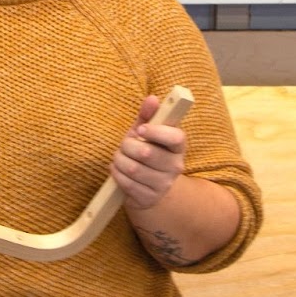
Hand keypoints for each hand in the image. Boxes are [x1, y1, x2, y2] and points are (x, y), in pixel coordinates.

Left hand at [112, 95, 185, 211]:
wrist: (149, 188)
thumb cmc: (147, 152)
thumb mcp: (147, 133)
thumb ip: (148, 115)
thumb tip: (151, 98)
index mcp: (178, 147)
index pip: (175, 137)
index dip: (156, 132)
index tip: (140, 129)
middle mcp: (176, 166)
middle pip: (146, 153)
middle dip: (127, 146)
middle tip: (124, 146)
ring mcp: (164, 185)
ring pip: (133, 168)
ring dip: (119, 161)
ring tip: (119, 158)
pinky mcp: (150, 198)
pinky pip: (127, 183)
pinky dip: (117, 174)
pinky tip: (118, 171)